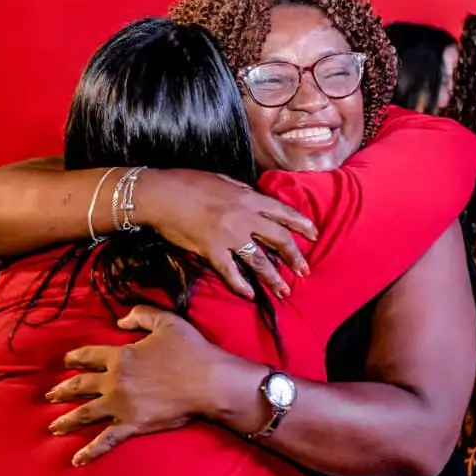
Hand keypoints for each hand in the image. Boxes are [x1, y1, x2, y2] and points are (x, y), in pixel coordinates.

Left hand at [46, 305, 241, 464]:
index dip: (75, 358)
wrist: (209, 382)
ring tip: (53, 427)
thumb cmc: (191, 350)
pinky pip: (106, 440)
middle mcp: (115, 380)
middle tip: (50, 395)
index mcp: (121, 356)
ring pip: (85, 413)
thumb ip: (141, 314)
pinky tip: (77, 459)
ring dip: (67, 420)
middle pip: (80, 385)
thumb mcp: (166, 321)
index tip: (65, 362)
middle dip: (63, 390)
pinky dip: (90, 451)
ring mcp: (120, 405)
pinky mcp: (131, 425)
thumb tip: (120, 318)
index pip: (89, 356)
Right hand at [137, 169, 316, 299]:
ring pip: (258, 260)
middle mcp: (243, 218)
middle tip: (304, 270)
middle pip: (278, 238)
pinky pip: (230, 271)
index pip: (282, 212)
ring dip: (273, 277)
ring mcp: (228, 236)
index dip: (301, 224)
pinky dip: (239, 285)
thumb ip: (243, 192)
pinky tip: (248, 294)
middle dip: (294, 256)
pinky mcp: (211, 250)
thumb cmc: (188, 182)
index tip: (314, 235)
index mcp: (248, 198)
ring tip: (283, 291)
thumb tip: (255, 199)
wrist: (161, 194)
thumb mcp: (223, 180)